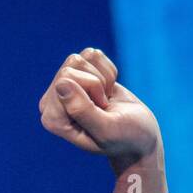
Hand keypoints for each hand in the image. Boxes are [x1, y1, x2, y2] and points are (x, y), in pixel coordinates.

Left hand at [38, 48, 160, 165]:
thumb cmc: (124, 138)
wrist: (139, 136)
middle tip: (104, 106)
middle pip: (72, 64)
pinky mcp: (79, 76)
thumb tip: (60, 83)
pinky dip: (108, 71)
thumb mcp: (106, 129)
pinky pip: (92, 55)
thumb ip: (82, 110)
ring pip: (82, 58)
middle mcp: (52, 103)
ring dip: (103, 78)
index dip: (93, 89)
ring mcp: (64, 88)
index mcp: (52, 120)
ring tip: (106, 101)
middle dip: (97, 82)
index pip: (66, 77)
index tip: (101, 112)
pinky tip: (108, 92)